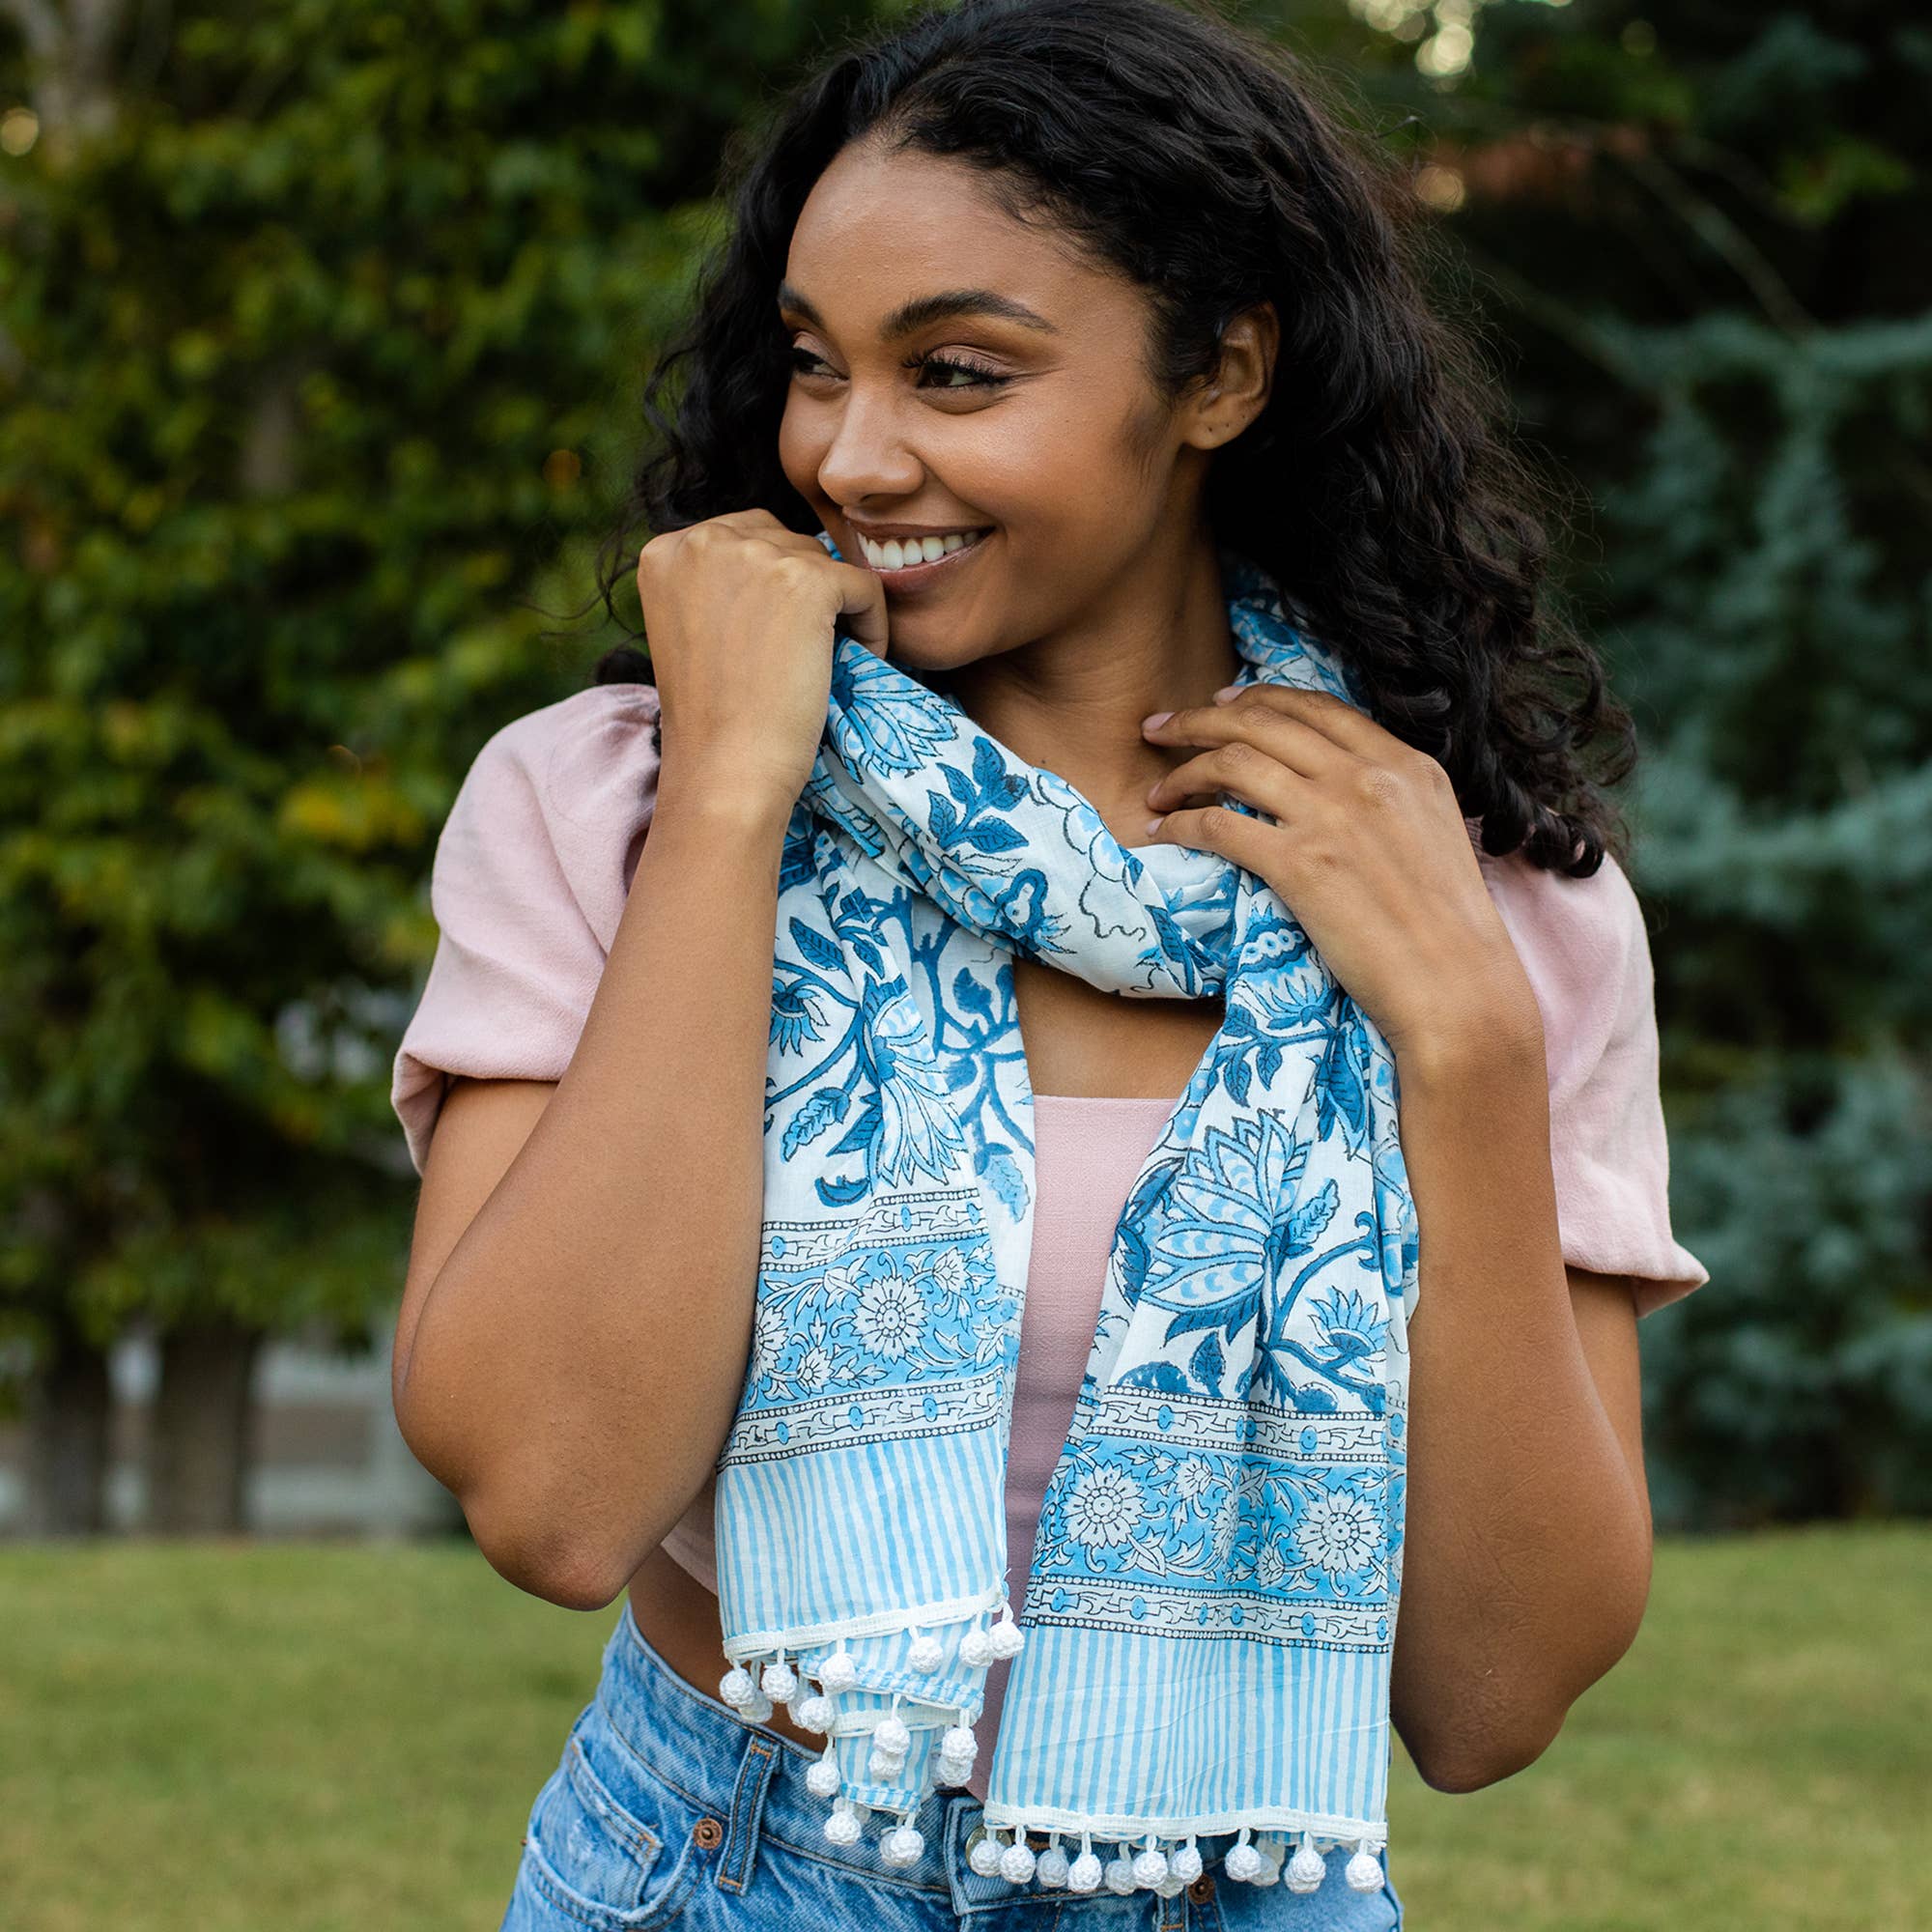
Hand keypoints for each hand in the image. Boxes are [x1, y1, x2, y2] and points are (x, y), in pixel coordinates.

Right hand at [636, 509, 888, 816]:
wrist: (725, 769)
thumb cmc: (712, 718)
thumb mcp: (692, 629)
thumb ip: (721, 584)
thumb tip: (787, 563)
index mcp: (666, 550)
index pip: (742, 538)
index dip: (771, 586)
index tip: (778, 635)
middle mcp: (703, 540)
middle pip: (785, 542)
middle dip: (805, 591)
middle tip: (808, 650)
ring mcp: (755, 555)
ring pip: (825, 562)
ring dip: (838, 607)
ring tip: (829, 661)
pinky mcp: (806, 580)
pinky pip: (865, 585)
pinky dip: (873, 623)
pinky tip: (860, 659)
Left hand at [1140, 684, 1541, 1062]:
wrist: (1456, 984)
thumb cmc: (1448, 927)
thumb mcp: (1434, 830)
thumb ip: (1388, 796)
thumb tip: (1337, 782)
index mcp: (1405, 763)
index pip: (1317, 708)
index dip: (1258, 699)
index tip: (1219, 704)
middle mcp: (1367, 777)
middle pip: (1263, 722)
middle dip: (1198, 719)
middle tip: (1161, 729)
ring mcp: (1331, 817)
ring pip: (1233, 763)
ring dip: (1182, 772)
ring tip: (1157, 791)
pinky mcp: (1301, 864)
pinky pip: (1218, 825)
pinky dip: (1181, 825)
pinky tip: (1163, 834)